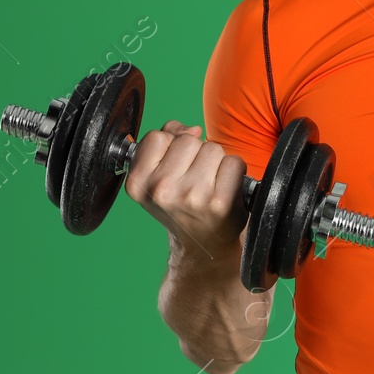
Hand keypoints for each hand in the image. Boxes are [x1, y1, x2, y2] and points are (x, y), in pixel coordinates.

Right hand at [123, 120, 250, 257]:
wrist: (202, 243)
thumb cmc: (182, 205)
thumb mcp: (158, 176)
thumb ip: (167, 142)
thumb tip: (193, 130)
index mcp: (139, 183)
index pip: (157, 137)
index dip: (170, 144)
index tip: (174, 163)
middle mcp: (162, 190)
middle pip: (188, 140)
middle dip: (195, 152)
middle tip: (194, 177)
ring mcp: (192, 196)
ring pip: (212, 148)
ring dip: (216, 161)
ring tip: (209, 184)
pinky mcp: (220, 202)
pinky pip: (233, 162)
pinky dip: (234, 172)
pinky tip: (224, 189)